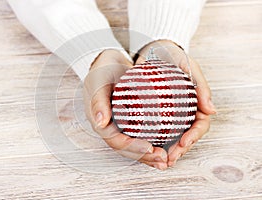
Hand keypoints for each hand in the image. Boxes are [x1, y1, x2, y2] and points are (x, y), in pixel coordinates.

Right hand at [84, 49, 167, 169]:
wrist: (108, 64)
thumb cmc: (101, 72)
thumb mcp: (98, 82)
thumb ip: (98, 102)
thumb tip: (100, 122)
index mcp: (101, 122)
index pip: (116, 141)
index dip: (132, 148)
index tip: (150, 148)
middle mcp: (111, 127)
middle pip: (127, 149)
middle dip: (145, 157)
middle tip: (163, 159)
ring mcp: (121, 125)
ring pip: (135, 145)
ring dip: (150, 155)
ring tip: (167, 159)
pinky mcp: (131, 120)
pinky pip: (142, 134)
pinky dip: (154, 141)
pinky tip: (168, 145)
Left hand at [135, 40, 215, 166]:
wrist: (153, 50)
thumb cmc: (173, 56)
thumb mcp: (189, 66)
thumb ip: (201, 86)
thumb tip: (212, 111)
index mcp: (196, 103)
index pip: (200, 124)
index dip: (194, 136)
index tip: (183, 142)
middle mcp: (184, 111)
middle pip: (187, 135)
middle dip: (180, 149)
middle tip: (169, 158)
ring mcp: (170, 113)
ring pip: (172, 136)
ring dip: (167, 150)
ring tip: (159, 160)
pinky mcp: (155, 113)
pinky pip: (157, 129)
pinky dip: (153, 140)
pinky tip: (147, 148)